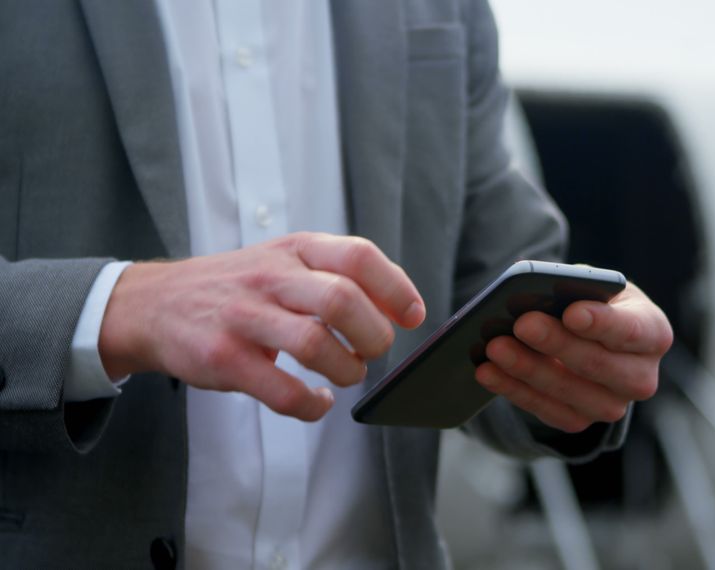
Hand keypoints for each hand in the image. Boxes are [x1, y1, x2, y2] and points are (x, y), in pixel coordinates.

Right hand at [99, 232, 425, 420]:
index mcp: (294, 249)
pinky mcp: (224, 359)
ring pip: (315, 344)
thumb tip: (401, 304)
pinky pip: (282, 390)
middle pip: (342, 300)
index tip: (412, 316)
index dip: (396, 288)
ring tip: (347, 374)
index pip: (358, 256)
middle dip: (373, 334)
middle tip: (375, 350)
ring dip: (347, 369)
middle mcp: (270, 277)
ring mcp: (244, 317)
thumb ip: (337, 273)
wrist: (152, 305)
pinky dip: (312, 404)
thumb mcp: (284, 259)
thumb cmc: (237, 285)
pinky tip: (318, 400)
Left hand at [475, 281, 671, 432]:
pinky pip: (546, 410)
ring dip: (528, 369)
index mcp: (653, 333)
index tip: (572, 313)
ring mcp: (612, 405)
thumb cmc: (593, 302)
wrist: (591, 335)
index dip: (602, 323)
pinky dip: (514, 389)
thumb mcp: (594, 287)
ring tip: (495, 347)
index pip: (633, 331)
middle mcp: (641, 376)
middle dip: (556, 343)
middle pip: (599, 364)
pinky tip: (488, 371)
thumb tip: (539, 297)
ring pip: (569, 392)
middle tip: (522, 323)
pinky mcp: (581, 420)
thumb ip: (576, 288)